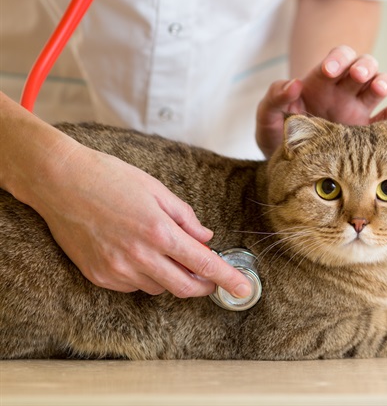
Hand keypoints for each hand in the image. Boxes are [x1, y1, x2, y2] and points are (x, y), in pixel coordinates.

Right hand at [32, 142, 251, 297]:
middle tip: (211, 277)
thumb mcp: (156, 189)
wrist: (59, 182)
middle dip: (205, 286)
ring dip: (172, 277)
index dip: (228, 279)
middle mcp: (140, 257)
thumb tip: (205, 237)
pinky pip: (134, 286)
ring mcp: (118, 270)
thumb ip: (185, 217)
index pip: (204, 264)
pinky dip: (146, 275)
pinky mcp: (99, 276)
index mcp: (159, 232)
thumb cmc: (109, 178)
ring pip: (159, 288)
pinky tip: (138, 253)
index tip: (245, 289)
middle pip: (185, 287)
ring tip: (165, 251)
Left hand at [256, 45, 386, 156]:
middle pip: (364, 66)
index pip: (337, 59)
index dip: (337, 59)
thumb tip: (293, 84)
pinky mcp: (365, 132)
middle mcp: (343, 91)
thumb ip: (275, 97)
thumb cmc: (277, 133)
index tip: (328, 70)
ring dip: (382, 82)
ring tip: (379, 87)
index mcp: (321, 82)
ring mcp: (357, 110)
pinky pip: (385, 120)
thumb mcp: (268, 116)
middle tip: (357, 74)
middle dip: (363, 66)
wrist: (286, 162)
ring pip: (378, 86)